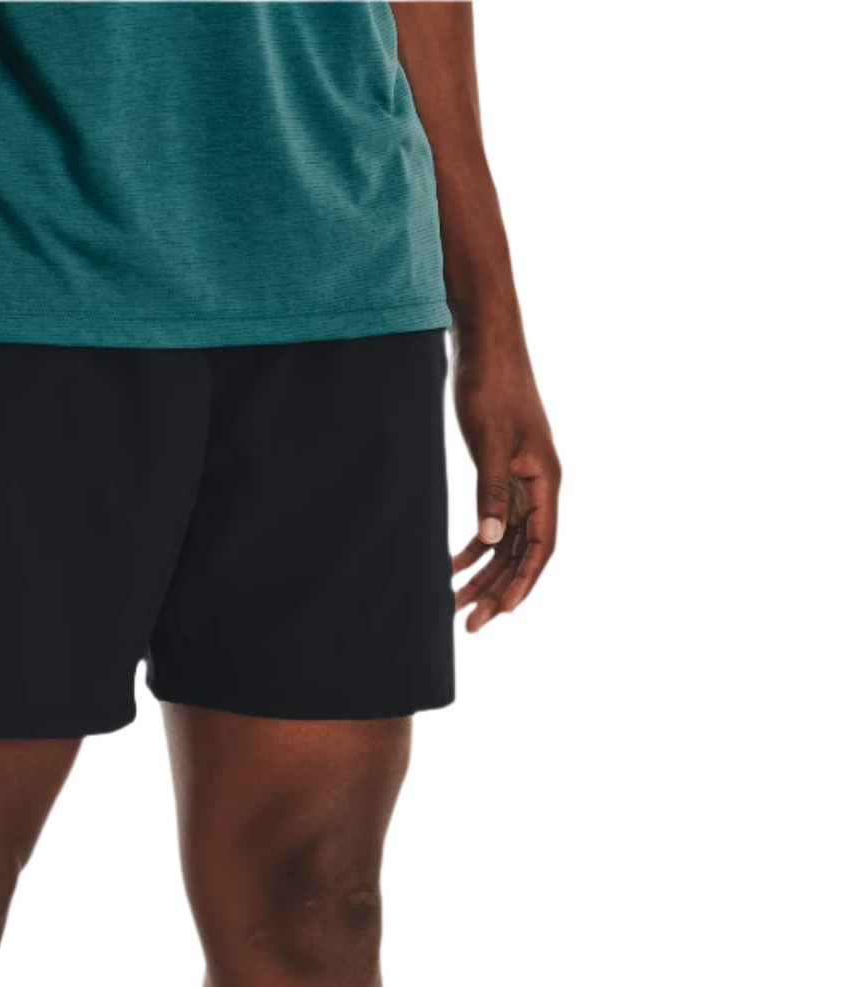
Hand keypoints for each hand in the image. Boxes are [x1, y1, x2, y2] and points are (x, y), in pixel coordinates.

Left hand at [449, 341, 565, 635]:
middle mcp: (539, 487)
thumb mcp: (489, 440)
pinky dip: (473, 548)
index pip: (541, 545)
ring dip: (482, 576)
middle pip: (521, 553)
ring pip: (505, 544)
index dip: (524, 582)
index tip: (503, 613)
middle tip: (470, 627)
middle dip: (496, 590)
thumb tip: (491, 540)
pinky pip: (492, 525)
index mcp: (547, 480)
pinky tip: (451, 568)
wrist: (484, 346)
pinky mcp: (500, 477)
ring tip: (456, 609)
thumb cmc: (492, 387)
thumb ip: (491, 491)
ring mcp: (521, 483)